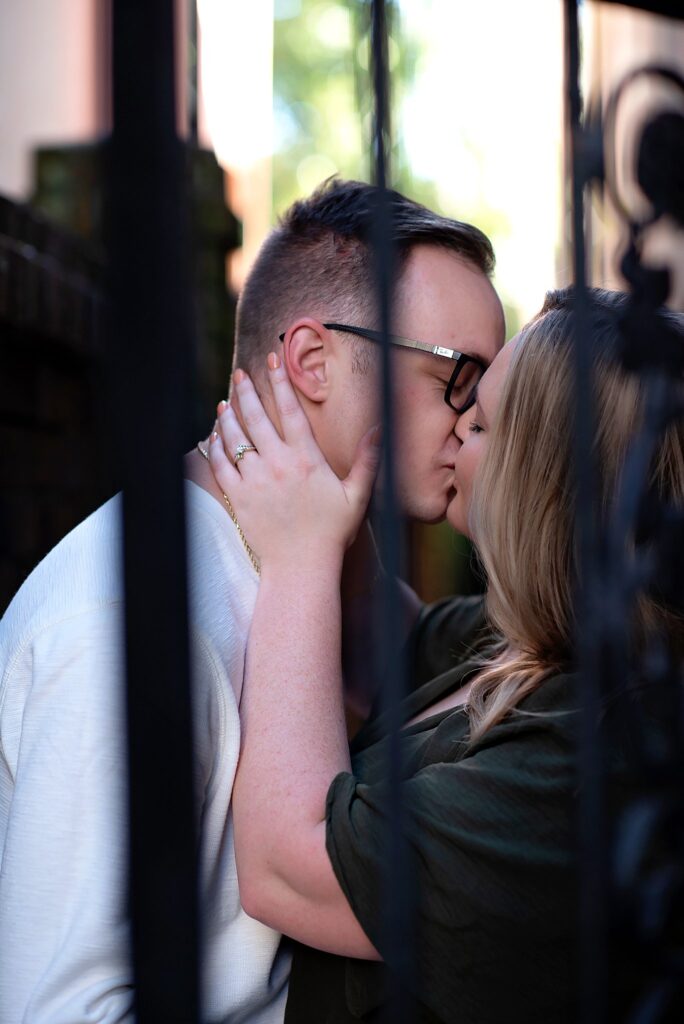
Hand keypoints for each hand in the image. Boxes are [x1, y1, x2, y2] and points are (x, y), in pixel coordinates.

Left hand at [208, 354, 380, 569]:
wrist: (301, 566)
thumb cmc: (332, 533)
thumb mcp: (357, 496)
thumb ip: (368, 461)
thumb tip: (379, 430)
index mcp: (307, 459)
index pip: (290, 411)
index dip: (281, 383)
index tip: (273, 362)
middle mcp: (278, 464)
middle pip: (257, 417)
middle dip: (247, 391)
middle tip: (241, 373)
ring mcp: (256, 479)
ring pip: (235, 438)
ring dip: (229, 415)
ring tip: (225, 401)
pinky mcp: (239, 497)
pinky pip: (221, 465)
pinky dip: (216, 447)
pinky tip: (214, 435)